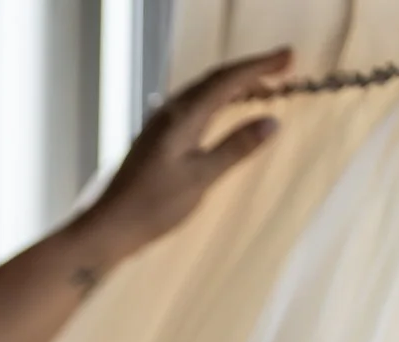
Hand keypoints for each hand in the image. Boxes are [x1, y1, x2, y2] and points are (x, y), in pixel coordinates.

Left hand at [73, 47, 291, 270]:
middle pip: (216, 80)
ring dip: (235, 84)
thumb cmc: (152, 207)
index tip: (289, 58)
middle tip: (285, 64)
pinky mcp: (158, 138)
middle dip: (251, 69)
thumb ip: (235, 148)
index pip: (227, 80)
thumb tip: (272, 122)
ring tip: (265, 84)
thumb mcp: (200, 179)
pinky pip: (195, 106)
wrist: (109, 227)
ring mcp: (161, 124)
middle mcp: (170, 113)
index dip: (260, 66)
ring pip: (204, 92)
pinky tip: (226, 109)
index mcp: (182, 117)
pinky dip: (218, 100)